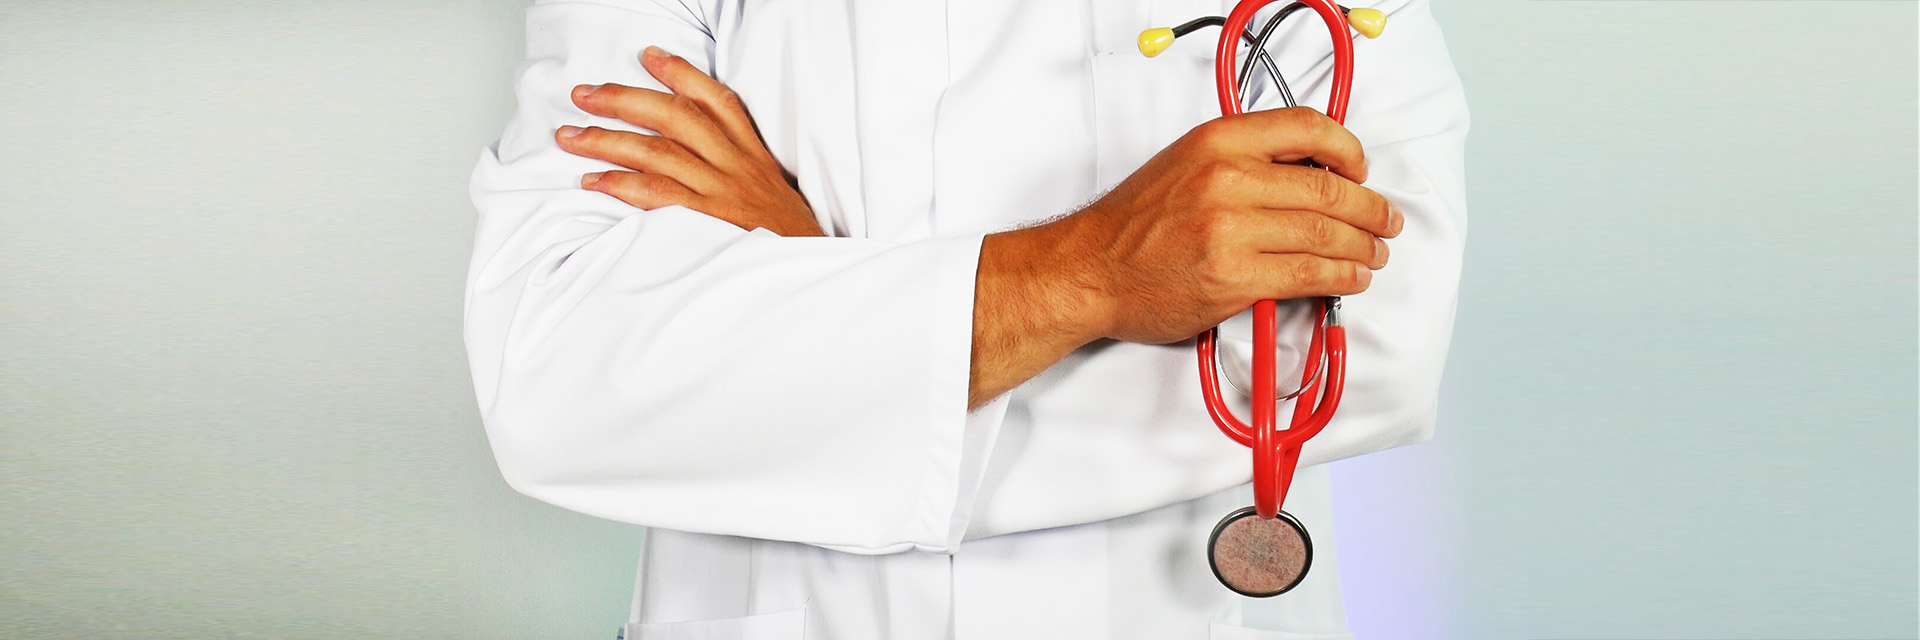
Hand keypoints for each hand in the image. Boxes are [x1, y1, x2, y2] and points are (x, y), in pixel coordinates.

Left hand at [555, 46, 824, 237]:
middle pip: (674, 117)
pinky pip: (657, 196)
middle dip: (623, 100)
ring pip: (656, 152)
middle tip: (584, 95)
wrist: (810, 273)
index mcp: (752, 155)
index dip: (680, 73)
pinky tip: (593, 180)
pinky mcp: (708, 223)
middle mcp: (736, 166)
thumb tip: (693, 153)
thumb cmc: (786, 239)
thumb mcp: (773, 192)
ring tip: (570, 136)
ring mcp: (721, 193)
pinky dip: (621, 185)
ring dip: (607, 140)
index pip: (716, 100)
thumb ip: (739, 169)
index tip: (648, 56)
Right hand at [1033, 107, 1401, 344]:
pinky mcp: (1234, 278)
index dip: (1348, 150)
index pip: (1307, 127)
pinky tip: (1351, 277)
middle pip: (1327, 187)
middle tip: (1385, 221)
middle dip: (1370, 208)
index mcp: (1218, 140)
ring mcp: (1231, 230)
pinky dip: (1341, 276)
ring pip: (1325, 233)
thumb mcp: (1185, 162)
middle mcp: (1227, 178)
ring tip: (1375, 253)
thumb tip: (1308, 173)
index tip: (1361, 170)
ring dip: (1363, 246)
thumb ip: (1242, 159)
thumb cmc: (1134, 223)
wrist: (1090, 269)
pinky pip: (1308, 274)